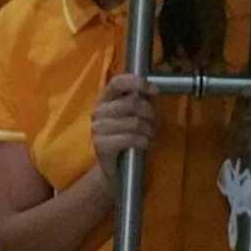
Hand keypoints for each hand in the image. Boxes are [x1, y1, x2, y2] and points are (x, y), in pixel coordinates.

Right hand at [92, 74, 156, 193]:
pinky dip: (143, 141)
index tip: (154, 91)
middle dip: (150, 113)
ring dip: (149, 130)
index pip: (118, 82)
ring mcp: (97, 128)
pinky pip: (130, 138)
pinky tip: (144, 144)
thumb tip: (153, 91)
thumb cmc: (128, 137)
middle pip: (132, 103)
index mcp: (105, 99)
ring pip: (134, 122)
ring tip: (149, 136)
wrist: (117, 167)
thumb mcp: (137, 115)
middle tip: (154, 123)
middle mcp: (98, 111)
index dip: (137, 83)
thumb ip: (143, 100)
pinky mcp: (101, 145)